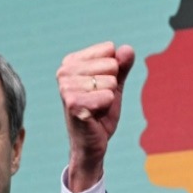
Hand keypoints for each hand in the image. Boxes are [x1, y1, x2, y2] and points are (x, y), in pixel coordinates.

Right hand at [58, 42, 135, 191]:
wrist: (91, 143)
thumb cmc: (100, 113)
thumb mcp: (114, 86)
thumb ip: (122, 66)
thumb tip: (128, 49)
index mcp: (71, 62)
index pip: (109, 49)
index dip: (113, 71)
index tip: (100, 87)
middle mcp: (64, 71)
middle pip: (111, 65)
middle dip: (111, 86)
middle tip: (99, 101)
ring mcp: (66, 87)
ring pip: (110, 82)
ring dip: (108, 99)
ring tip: (96, 109)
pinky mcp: (73, 103)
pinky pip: (107, 96)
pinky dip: (106, 108)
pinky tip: (94, 115)